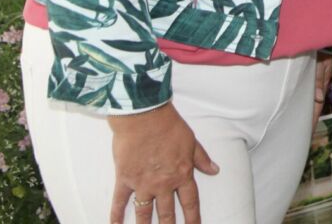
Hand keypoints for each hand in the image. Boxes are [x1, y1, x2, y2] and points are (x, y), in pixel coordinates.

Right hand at [108, 102, 218, 223]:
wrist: (144, 117)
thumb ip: (202, 159)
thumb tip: (215, 170)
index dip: (193, 217)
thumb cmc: (169, 125)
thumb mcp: (192, 141)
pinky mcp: (125, 179)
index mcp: (182, 174)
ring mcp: (143, 183)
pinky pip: (120, 201)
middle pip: (167, 212)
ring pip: (144, 212)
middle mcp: (163, 183)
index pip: (190, 202)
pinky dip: (116, 215)